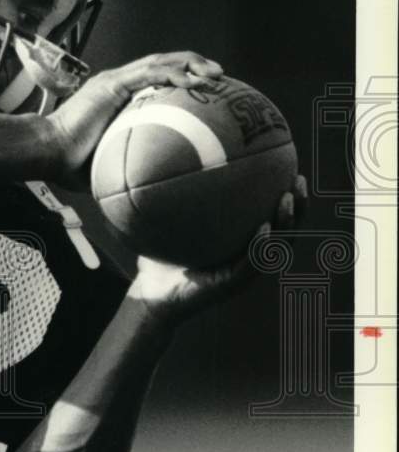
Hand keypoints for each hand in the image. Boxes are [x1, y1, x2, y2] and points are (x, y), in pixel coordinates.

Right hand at [48, 51, 223, 187]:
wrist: (48, 152)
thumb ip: (128, 166)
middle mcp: (117, 83)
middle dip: (194, 66)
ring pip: (160, 62)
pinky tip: (193, 81)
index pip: (155, 79)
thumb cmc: (70, 164)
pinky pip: (149, 73)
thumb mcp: (109, 163)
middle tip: (219, 76)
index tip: (205, 91)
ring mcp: (115, 81)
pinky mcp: (112, 84)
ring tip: (214, 73)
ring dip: (190, 65)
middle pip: (163, 64)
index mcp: (117, 97)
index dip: (182, 80)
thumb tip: (150, 192)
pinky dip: (173, 75)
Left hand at [128, 174, 307, 324]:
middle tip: (299, 181)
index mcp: (240, 243)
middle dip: (297, 207)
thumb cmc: (159, 257)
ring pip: (276, 248)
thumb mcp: (167, 223)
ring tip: (287, 200)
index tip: (291, 170)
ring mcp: (242, 272)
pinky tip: (264, 228)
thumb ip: (172, 197)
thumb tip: (166, 156)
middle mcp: (247, 257)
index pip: (272, 218)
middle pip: (285, 231)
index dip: (287, 198)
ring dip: (285, 223)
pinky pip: (251, 265)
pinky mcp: (230, 285)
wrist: (151, 295)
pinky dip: (261, 246)